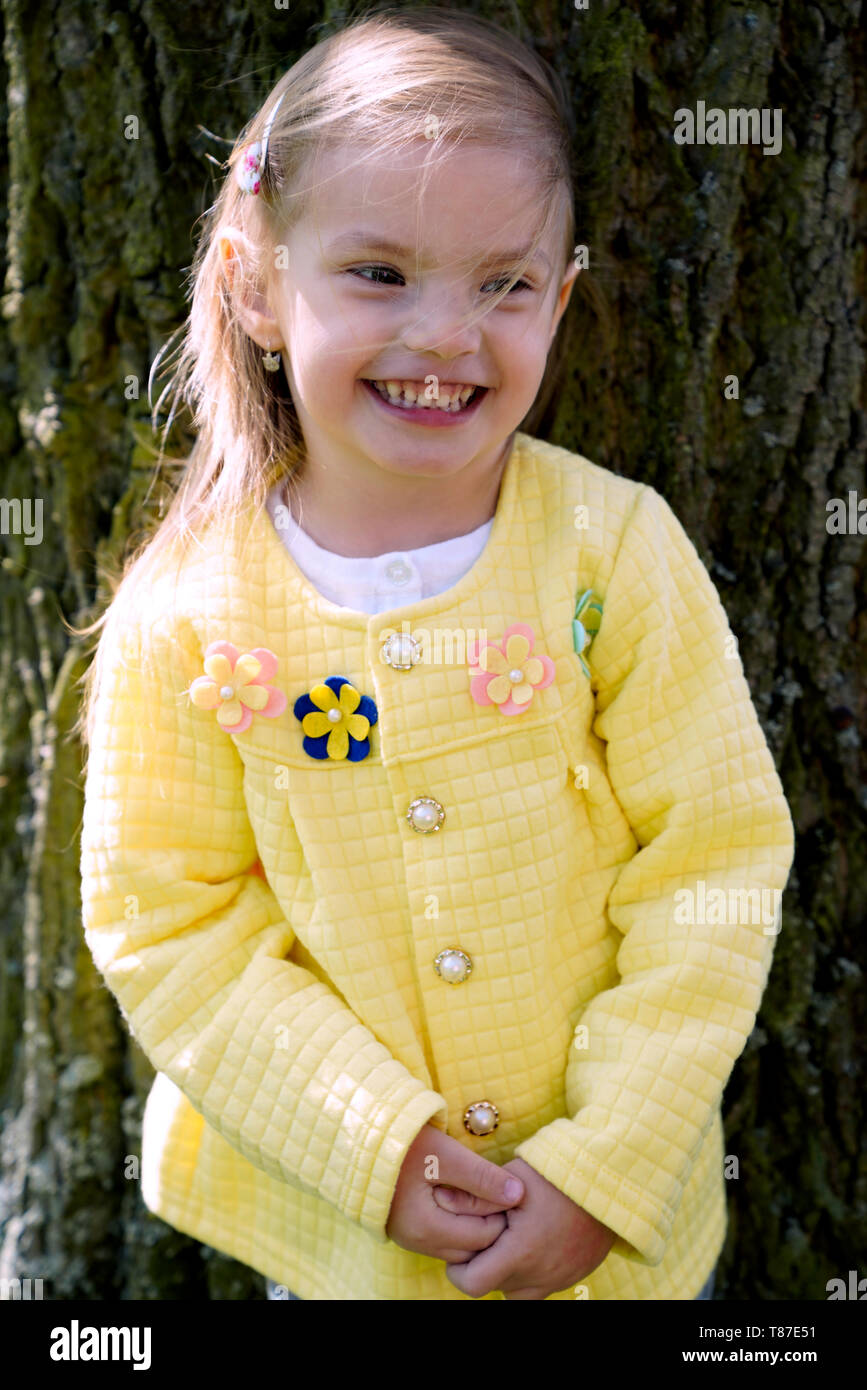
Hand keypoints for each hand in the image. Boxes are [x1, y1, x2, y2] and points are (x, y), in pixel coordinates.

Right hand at [385, 1123, 524, 1263]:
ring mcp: (411, 1237)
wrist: (360, 1136)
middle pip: (473, 1247)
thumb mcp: (445, 1154)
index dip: (502, 1213)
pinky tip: (466, 1195)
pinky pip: (446, 1236)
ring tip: (483, 1190)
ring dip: (477, 1222)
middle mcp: (417, 1241)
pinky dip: (462, 1221)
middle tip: (499, 1189)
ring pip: (460, 1244)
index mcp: (426, 1228)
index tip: (507, 1186)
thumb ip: (481, 1176)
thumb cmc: (402, 1142)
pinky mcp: (409, 1227)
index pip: (484, 1236)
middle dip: (491, 1222)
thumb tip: (519, 1194)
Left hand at [433, 1156, 616, 1298]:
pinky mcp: (578, 1272)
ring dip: (510, 1272)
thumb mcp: (511, 1179)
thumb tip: (439, 1199)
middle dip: (486, 1268)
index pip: (473, 1285)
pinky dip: (534, 1269)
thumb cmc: (558, 1174)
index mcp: (522, 1253)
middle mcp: (542, 1274)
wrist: (613, 1177)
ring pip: (521, 1291)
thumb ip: (474, 1196)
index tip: (460, 1249)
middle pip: (497, 1288)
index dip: (459, 1270)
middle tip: (487, 1237)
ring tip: (512, 1238)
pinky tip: (536, 1238)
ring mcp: (562, 1277)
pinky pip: (546, 1283)